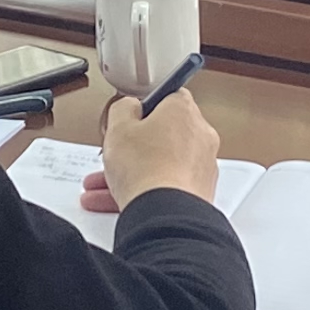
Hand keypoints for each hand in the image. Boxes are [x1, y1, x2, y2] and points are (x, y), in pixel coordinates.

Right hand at [95, 81, 223, 208]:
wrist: (164, 213)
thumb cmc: (145, 169)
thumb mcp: (118, 128)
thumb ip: (123, 108)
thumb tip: (129, 106)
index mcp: (183, 111)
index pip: (168, 95)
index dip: (145, 105)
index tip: (132, 115)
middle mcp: (200, 135)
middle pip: (165, 132)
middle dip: (137, 144)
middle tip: (117, 152)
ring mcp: (202, 165)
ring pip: (163, 162)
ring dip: (136, 170)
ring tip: (106, 184)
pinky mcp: (200, 191)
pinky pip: (170, 184)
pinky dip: (148, 189)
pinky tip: (119, 199)